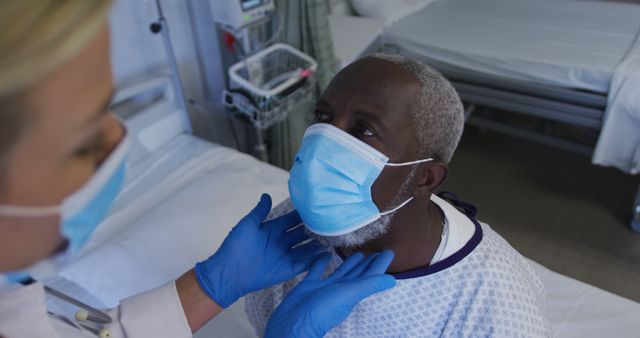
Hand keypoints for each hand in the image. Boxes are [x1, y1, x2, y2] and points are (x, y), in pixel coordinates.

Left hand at [194, 194, 325, 307]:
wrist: (229, 272)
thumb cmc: (236, 246)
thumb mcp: (248, 225)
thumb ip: (260, 211)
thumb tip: (266, 195)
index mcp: (273, 229)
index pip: (292, 220)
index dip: (304, 214)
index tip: (318, 207)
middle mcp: (282, 241)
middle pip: (302, 233)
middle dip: (315, 228)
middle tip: (331, 222)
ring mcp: (286, 256)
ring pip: (306, 248)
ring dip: (318, 244)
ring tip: (334, 238)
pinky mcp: (288, 270)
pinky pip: (305, 263)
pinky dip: (316, 260)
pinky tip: (328, 254)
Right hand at [265, 251, 395, 337]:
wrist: (295, 321)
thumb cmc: (324, 309)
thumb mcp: (350, 294)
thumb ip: (370, 285)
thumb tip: (393, 280)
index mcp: (352, 291)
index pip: (371, 275)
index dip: (380, 264)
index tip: (389, 252)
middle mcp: (341, 289)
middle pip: (358, 273)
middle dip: (367, 262)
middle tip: (375, 249)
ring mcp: (325, 287)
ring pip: (340, 271)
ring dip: (348, 262)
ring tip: (356, 251)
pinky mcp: (309, 285)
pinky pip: (317, 271)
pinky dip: (322, 262)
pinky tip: (325, 254)